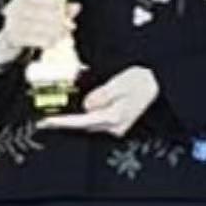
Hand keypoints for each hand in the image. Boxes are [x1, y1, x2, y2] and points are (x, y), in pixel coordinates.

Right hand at [0, 0, 79, 61]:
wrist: (9, 38)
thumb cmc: (30, 21)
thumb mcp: (43, 11)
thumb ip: (61, 8)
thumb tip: (77, 6)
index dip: (56, 3)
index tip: (66, 12)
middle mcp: (16, 7)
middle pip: (41, 12)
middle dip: (59, 20)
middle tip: (70, 26)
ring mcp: (13, 22)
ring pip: (39, 26)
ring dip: (55, 32)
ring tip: (65, 36)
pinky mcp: (13, 36)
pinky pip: (34, 39)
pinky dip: (46, 41)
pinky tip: (54, 42)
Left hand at [44, 64, 158, 136]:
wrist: (158, 82)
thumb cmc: (140, 79)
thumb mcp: (120, 83)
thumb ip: (102, 95)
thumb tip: (87, 105)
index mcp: (114, 116)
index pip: (82, 121)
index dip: (64, 122)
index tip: (48, 122)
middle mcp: (115, 125)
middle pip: (85, 126)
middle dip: (66, 123)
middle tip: (47, 120)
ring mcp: (118, 126)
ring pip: (90, 125)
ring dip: (75, 121)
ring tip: (57, 118)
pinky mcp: (119, 122)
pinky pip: (97, 122)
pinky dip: (85, 118)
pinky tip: (77, 113)